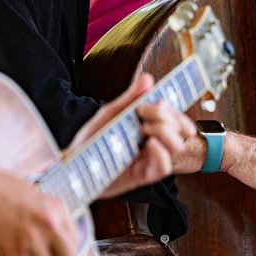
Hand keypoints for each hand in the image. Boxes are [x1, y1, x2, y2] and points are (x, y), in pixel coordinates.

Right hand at [0, 162, 80, 255]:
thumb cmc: (1, 187)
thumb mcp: (37, 195)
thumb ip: (52, 216)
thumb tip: (62, 237)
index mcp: (55, 209)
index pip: (76, 242)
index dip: (68, 249)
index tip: (60, 251)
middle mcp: (47, 226)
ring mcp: (30, 241)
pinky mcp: (12, 253)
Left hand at [68, 73, 196, 197]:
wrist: (73, 164)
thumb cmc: (92, 139)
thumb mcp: (111, 114)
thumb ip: (131, 99)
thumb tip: (149, 78)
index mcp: (149, 127)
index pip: (177, 118)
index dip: (175, 109)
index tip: (159, 100)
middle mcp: (154, 143)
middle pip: (182, 130)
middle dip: (169, 116)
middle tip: (144, 111)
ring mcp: (149, 160)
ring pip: (177, 147)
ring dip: (165, 131)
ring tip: (145, 127)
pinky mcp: (142, 176)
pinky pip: (164, 168)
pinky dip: (161, 153)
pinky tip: (149, 143)